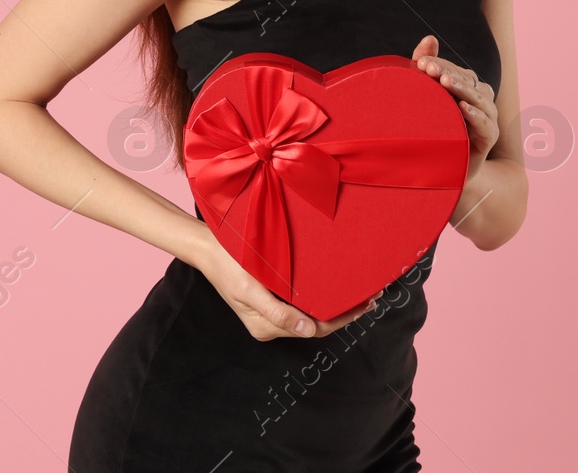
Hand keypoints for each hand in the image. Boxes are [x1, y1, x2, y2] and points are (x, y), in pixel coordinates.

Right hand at [193, 242, 384, 341]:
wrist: (205, 246)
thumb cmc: (225, 264)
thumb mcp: (248, 288)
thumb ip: (277, 312)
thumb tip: (308, 331)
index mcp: (266, 327)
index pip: (315, 328)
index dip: (342, 319)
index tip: (365, 305)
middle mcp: (271, 324)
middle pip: (315, 323)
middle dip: (343, 312)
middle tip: (372, 297)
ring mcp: (270, 312)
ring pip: (309, 313)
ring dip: (333, 304)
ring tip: (358, 291)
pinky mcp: (270, 299)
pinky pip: (300, 303)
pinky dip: (319, 297)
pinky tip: (332, 286)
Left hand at [413, 35, 497, 176]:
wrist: (443, 167)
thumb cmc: (435, 128)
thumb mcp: (426, 97)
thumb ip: (427, 67)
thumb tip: (429, 38)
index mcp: (467, 88)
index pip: (455, 70)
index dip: (440, 64)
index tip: (420, 63)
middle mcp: (480, 100)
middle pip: (468, 81)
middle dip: (448, 73)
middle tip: (428, 69)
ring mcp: (487, 118)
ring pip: (479, 99)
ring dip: (462, 89)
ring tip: (445, 82)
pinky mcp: (488, 138)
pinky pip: (485, 124)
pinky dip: (475, 115)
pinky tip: (462, 108)